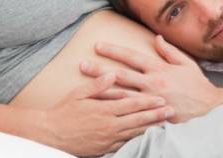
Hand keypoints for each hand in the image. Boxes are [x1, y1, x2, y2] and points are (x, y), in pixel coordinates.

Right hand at [44, 72, 174, 156]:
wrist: (51, 135)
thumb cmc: (64, 112)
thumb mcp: (79, 94)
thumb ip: (98, 84)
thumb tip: (112, 73)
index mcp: (104, 110)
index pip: (131, 104)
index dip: (148, 102)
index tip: (161, 98)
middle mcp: (109, 125)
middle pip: (138, 120)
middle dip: (156, 116)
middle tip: (171, 112)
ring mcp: (108, 139)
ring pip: (134, 133)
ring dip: (151, 129)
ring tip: (165, 125)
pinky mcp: (105, 148)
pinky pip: (126, 144)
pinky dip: (138, 140)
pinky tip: (146, 137)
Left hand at [80, 35, 222, 122]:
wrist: (209, 108)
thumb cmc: (197, 85)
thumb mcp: (185, 63)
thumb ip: (169, 51)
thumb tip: (156, 38)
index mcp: (159, 69)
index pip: (132, 57)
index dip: (114, 51)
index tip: (98, 46)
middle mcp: (152, 84)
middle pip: (121, 75)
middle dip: (100, 70)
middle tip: (81, 65)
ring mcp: (150, 100)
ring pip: (121, 95)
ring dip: (102, 90)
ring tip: (84, 87)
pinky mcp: (152, 115)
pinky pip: (130, 112)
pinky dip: (115, 110)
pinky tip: (102, 108)